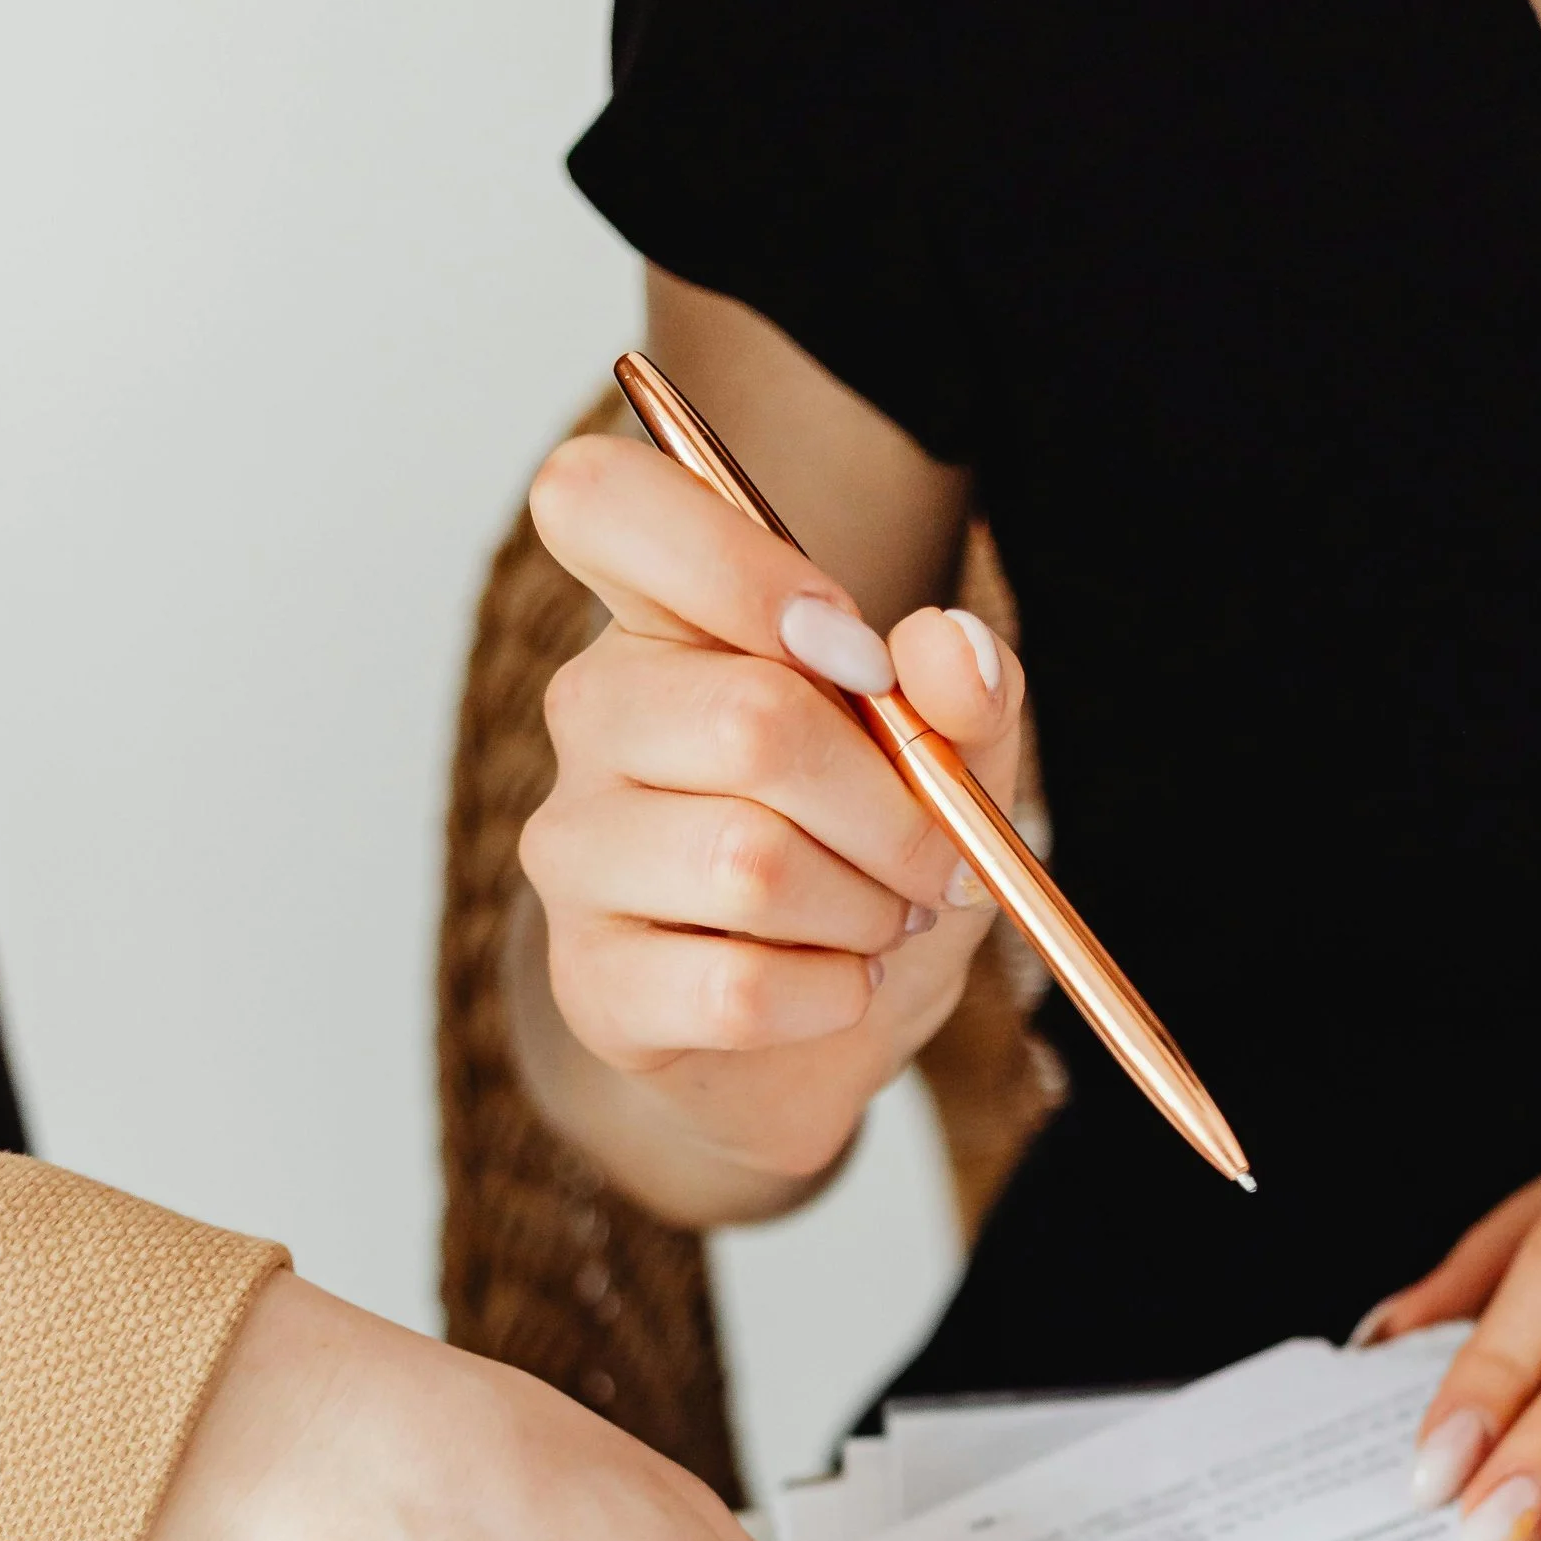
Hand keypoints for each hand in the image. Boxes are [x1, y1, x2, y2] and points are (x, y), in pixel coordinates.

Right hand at [521, 431, 1019, 1214]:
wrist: (816, 1039)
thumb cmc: (866, 861)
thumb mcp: (953, 758)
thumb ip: (966, 687)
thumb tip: (948, 651)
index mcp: (665, 621)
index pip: (597, 501)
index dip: (738, 565)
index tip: (854, 656)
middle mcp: (594, 716)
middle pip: (749, 721)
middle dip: (891, 808)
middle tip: (932, 857)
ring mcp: (574, 851)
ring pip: (748, 863)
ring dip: (864, 909)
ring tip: (879, 921)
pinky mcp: (592, 984)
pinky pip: (737, 986)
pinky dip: (830, 995)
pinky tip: (833, 986)